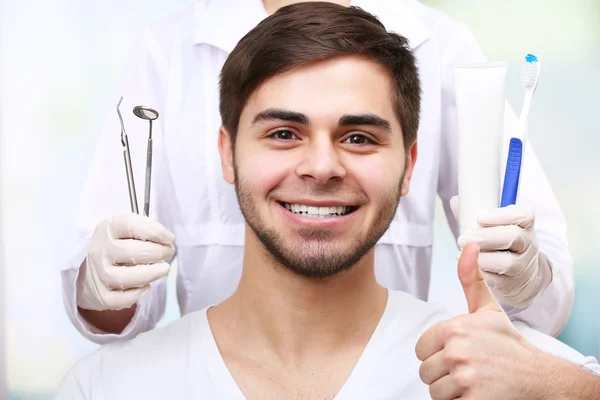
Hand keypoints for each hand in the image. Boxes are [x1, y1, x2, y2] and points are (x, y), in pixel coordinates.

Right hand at [77, 214, 174, 310]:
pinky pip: (120, 299)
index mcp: (107, 229)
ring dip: (150, 274)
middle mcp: (99, 250)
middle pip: (130, 252)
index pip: (129, 224)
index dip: (154, 231)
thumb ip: (145, 228)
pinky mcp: (100, 295)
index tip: (170, 238)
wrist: (88, 272)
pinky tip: (146, 286)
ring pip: (125, 278)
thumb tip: (165, 236)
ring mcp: (98, 274)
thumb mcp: (125, 230)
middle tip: (169, 252)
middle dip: (157, 252)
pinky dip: (137, 294)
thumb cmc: (116, 247)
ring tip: (163, 269)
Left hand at [415, 243, 546, 399]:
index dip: (436, 355)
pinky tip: (476, 393)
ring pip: (435, 391)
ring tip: (472, 382)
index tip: (457, 354)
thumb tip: (469, 246)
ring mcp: (464, 377)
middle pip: (426, 371)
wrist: (537, 376)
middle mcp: (457, 351)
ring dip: (450, 391)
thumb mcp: (487, 309)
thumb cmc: (507, 343)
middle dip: (443, 374)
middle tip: (468, 370)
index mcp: (454, 329)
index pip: (421, 350)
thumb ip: (471, 279)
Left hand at [450, 195, 551, 308]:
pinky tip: (469, 269)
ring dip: (481, 258)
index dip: (501, 215)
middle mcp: (528, 243)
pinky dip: (481, 275)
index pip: (523, 214)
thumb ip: (475, 213)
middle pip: (513, 237)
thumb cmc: (501, 242)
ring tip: (461, 254)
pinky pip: (498, 281)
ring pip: (506, 261)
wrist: (519, 273)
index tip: (479, 217)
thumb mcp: (495, 225)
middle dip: (484, 237)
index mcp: (525, 224)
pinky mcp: (513, 283)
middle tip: (462, 238)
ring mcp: (523, 264)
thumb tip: (457, 201)